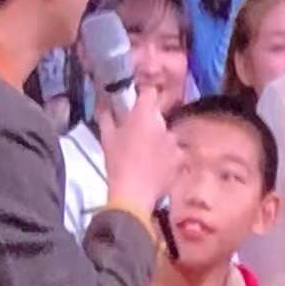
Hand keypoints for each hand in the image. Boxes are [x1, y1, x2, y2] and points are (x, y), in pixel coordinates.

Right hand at [99, 85, 181, 218]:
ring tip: (149, 154)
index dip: (146, 93)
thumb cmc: (117, 163)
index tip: (140, 98)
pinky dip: (169, 156)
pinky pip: (176, 152)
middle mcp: (163, 124)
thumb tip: (103, 101)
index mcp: (144, 115)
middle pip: (159, 115)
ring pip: (168, 134)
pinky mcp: (181, 158)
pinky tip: (160, 166)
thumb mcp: (106, 138)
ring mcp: (175, 141)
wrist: (134, 193)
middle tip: (139, 134)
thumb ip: (106, 116)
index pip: (150, 92)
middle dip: (150, 121)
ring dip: (161, 140)